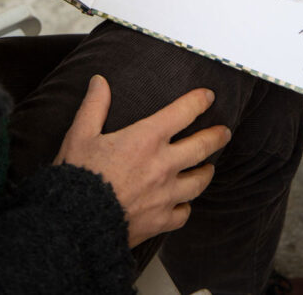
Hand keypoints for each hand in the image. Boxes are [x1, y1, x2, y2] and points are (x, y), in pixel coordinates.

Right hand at [54, 75, 230, 246]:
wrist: (78, 221)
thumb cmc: (79, 175)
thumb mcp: (80, 134)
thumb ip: (94, 106)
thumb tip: (99, 81)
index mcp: (145, 140)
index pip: (181, 114)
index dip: (198, 102)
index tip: (208, 97)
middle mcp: (163, 165)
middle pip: (201, 147)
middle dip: (216, 137)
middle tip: (224, 132)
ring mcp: (166, 195)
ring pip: (199, 182)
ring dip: (206, 172)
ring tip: (209, 168)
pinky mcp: (161, 220)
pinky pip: (183, 213)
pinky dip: (186, 206)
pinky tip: (184, 203)